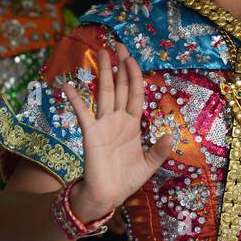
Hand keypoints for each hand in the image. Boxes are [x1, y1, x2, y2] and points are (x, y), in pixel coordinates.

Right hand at [60, 42, 173, 217]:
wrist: (107, 195)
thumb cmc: (126, 180)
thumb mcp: (149, 165)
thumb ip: (159, 150)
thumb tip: (171, 135)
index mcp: (132, 125)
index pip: (136, 94)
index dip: (136, 76)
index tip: (133, 58)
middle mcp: (117, 120)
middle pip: (121, 87)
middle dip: (120, 66)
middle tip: (117, 45)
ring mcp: (103, 124)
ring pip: (105, 93)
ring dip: (103, 73)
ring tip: (101, 52)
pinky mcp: (91, 133)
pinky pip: (82, 113)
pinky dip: (75, 99)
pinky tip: (69, 85)